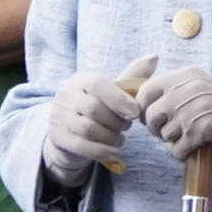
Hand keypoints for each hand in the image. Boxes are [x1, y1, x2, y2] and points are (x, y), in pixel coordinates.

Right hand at [43, 55, 157, 186]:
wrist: (72, 136)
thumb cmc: (99, 111)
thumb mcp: (114, 94)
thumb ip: (132, 79)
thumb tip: (154, 58)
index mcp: (80, 80)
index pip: (97, 84)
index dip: (119, 99)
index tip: (135, 113)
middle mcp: (65, 95)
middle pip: (93, 109)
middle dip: (116, 122)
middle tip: (126, 128)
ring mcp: (58, 117)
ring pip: (88, 129)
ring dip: (111, 137)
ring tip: (120, 140)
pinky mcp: (57, 138)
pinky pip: (82, 146)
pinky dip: (102, 151)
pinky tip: (115, 153)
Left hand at [137, 66, 211, 164]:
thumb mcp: (201, 84)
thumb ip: (176, 88)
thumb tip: (145, 101)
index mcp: (185, 75)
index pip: (145, 91)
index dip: (144, 108)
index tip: (153, 116)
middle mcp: (187, 89)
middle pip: (150, 114)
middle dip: (155, 128)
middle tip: (168, 132)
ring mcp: (194, 109)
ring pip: (163, 134)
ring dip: (171, 140)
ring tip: (187, 136)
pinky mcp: (203, 129)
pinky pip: (177, 149)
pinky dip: (181, 152)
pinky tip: (192, 147)